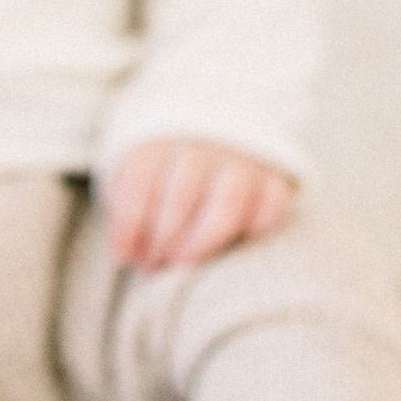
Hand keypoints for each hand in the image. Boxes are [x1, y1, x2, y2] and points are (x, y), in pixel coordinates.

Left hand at [104, 139, 294, 269]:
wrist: (213, 136)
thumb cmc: (163, 173)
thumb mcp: (134, 177)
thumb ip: (126, 209)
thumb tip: (126, 254)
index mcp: (162, 141)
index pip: (142, 179)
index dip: (130, 222)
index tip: (125, 256)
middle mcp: (203, 146)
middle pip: (182, 193)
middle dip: (164, 235)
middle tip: (154, 264)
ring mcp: (241, 161)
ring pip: (227, 201)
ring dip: (204, 237)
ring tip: (184, 261)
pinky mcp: (275, 178)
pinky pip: (273, 204)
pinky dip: (258, 227)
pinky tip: (238, 245)